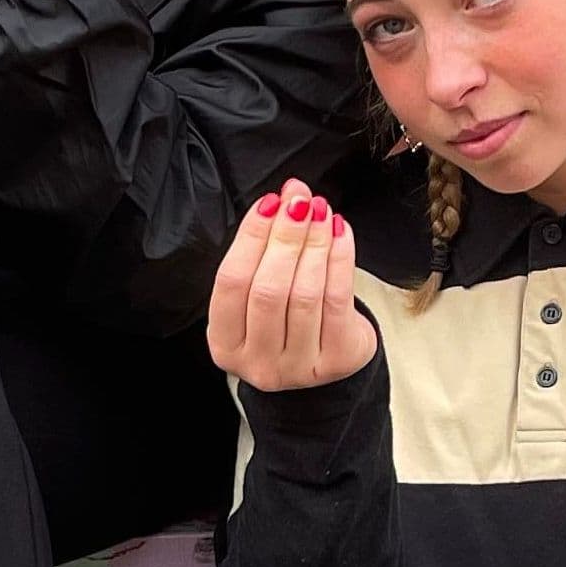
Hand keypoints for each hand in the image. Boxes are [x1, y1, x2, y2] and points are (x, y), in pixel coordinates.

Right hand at [207, 179, 378, 392]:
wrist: (324, 361)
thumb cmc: (283, 320)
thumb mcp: (254, 297)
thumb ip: (259, 256)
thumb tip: (281, 202)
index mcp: (225, 344)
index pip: (231, 282)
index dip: (250, 237)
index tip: (268, 203)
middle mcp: (257, 361)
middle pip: (268, 289)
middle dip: (285, 237)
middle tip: (298, 200)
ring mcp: (297, 366)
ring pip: (305, 294)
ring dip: (314, 243)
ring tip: (319, 210)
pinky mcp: (335, 360)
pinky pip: (337, 300)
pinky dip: (340, 259)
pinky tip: (339, 232)